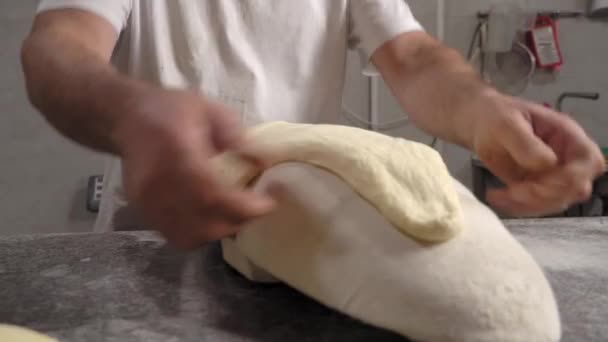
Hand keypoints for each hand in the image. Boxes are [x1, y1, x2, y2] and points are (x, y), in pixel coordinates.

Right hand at [112, 87, 274, 248]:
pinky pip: (175, 236)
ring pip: (190, 236)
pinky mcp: (142, 211)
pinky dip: (200, 234)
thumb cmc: (171, 109)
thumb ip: (237, 135)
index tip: (268, 202)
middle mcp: (159, 183)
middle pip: (203, 222)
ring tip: (236, 214)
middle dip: (237, 221)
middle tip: (256, 207)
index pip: (213, 194)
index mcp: (177, 154)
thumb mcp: (210, 109)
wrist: (126, 117)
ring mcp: (147, 202)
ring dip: (219, 231)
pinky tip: (213, 217)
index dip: (244, 206)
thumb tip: (263, 162)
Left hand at [471, 92, 604, 216]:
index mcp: (567, 135)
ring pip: (558, 201)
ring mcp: (554, 175)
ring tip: (498, 194)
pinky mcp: (538, 188)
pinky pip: (538, 206)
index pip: (589, 161)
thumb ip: (526, 142)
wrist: (480, 124)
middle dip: (545, 195)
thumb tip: (546, 164)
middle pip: (576, 187)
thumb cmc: (496, 116)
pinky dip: (518, 207)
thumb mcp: (507, 123)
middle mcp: (566, 157)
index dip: (571, 178)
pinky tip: (497, 197)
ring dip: (529, 204)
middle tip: (513, 191)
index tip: (539, 183)